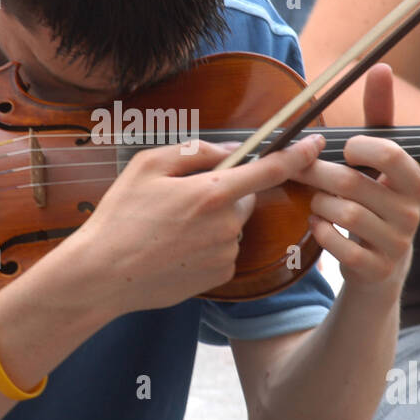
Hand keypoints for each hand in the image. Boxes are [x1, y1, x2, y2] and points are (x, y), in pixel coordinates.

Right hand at [51, 136, 323, 314]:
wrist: (102, 275)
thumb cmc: (119, 216)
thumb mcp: (146, 166)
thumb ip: (193, 152)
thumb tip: (228, 151)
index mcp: (211, 192)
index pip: (269, 169)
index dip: (297, 154)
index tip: (317, 142)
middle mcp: (226, 225)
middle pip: (243, 198)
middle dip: (222, 193)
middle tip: (179, 200)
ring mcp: (224, 254)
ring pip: (231, 226)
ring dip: (212, 221)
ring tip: (168, 229)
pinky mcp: (218, 277)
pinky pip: (222, 251)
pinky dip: (206, 246)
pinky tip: (174, 249)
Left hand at [294, 64, 419, 288]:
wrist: (377, 266)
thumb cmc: (372, 201)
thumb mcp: (376, 161)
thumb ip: (378, 115)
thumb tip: (381, 67)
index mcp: (414, 180)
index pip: (389, 153)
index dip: (357, 148)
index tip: (344, 150)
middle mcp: (412, 212)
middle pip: (352, 182)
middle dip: (317, 174)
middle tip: (299, 171)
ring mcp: (397, 243)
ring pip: (343, 213)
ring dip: (318, 205)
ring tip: (316, 203)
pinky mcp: (378, 268)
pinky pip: (339, 245)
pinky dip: (321, 232)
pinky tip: (318, 226)